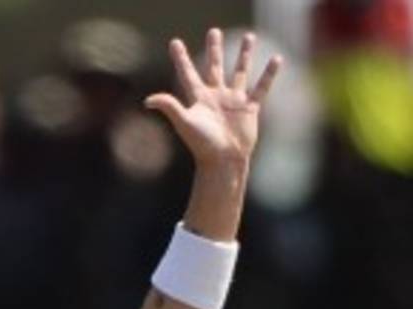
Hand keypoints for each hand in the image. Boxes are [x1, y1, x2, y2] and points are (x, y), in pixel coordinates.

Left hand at [144, 29, 280, 167]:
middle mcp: (216, 97)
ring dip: (244, 55)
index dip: (181, 59)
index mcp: (199, 99)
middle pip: (215, 67)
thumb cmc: (202, 144)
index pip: (188, 74)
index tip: (174, 43)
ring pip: (240, 72)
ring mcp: (234, 101)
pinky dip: (269, 74)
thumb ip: (170, 107)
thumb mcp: (185, 122)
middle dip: (214, 50)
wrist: (223, 161)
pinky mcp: (249, 109)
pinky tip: (277, 58)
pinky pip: (261, 87)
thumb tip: (148, 100)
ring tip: (249, 36)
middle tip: (213, 31)